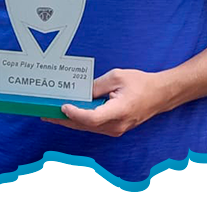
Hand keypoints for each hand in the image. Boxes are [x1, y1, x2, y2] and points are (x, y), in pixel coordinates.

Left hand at [42, 69, 168, 136]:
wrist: (161, 94)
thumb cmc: (141, 84)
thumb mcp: (117, 77)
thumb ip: (97, 85)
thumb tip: (79, 92)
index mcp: (119, 111)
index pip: (92, 117)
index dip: (75, 113)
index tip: (63, 106)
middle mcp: (117, 125)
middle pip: (85, 125)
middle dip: (63, 119)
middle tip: (45, 112)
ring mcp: (116, 129)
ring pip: (87, 127)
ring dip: (69, 121)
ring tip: (51, 113)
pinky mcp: (115, 128)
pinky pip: (93, 126)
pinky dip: (80, 120)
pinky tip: (68, 114)